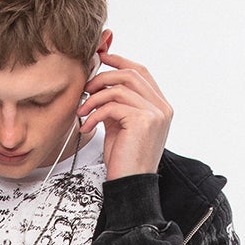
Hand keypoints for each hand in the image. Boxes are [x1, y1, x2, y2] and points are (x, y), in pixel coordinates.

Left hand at [78, 52, 171, 179]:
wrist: (129, 186)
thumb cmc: (124, 160)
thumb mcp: (119, 126)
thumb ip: (117, 103)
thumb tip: (100, 82)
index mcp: (160, 106)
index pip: (141, 72)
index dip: (120, 61)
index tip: (101, 58)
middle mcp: (162, 108)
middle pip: (130, 74)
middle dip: (103, 78)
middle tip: (85, 89)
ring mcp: (155, 113)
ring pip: (119, 88)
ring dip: (94, 97)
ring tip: (82, 111)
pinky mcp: (143, 121)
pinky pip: (112, 105)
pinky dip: (94, 114)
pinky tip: (86, 126)